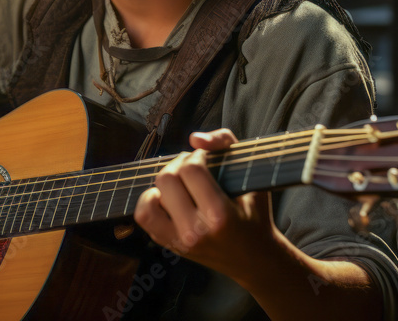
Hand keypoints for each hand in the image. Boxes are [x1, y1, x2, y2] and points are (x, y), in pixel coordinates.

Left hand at [134, 128, 278, 277]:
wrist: (253, 258)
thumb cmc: (254, 214)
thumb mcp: (250, 177)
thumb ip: (225, 144)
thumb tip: (195, 138)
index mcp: (219, 216)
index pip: (191, 169)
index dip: (197, 156)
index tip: (206, 159)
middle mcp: (195, 231)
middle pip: (166, 179)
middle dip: (179, 165)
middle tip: (194, 169)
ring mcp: (178, 241)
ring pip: (149, 198)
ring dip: (163, 185)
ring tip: (180, 184)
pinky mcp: (168, 245)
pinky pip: (143, 216)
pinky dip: (151, 200)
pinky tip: (167, 198)